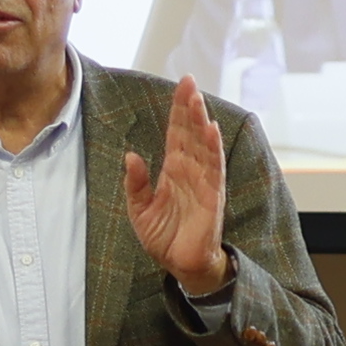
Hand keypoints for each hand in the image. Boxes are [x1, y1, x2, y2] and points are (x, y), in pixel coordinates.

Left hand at [120, 81, 230, 295]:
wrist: (180, 263)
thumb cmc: (163, 237)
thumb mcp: (139, 209)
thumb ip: (135, 183)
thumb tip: (130, 156)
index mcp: (172, 169)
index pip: (176, 132)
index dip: (177, 109)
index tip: (180, 85)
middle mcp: (190, 170)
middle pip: (190, 132)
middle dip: (189, 107)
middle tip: (188, 81)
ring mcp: (203, 180)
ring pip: (203, 144)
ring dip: (200, 121)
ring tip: (197, 100)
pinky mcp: (213, 195)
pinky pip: (215, 168)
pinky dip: (213, 149)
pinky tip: (211, 130)